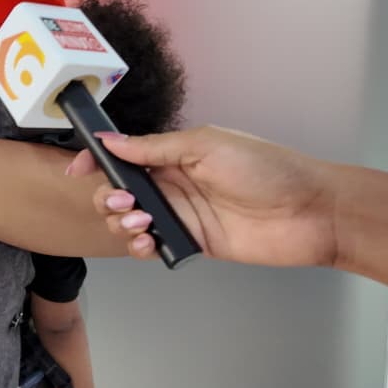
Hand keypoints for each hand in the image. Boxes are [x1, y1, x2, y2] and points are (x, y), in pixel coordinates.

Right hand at [68, 126, 337, 267]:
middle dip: (109, 197)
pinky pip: (152, 246)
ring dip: (123, 223)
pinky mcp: (192, 243)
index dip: (98, 160)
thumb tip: (111, 141)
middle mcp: (174, 182)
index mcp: (175, 153)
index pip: (125, 154)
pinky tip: (149, 242)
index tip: (78, 168)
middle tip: (127, 203)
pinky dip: (141, 246)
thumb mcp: (206, 145)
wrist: (310, 211)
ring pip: (130, 220)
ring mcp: (181, 214)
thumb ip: (155, 147)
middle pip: (119, 190)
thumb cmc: (267, 169)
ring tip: (142, 223)